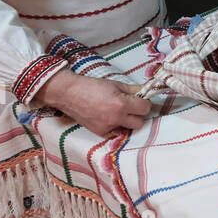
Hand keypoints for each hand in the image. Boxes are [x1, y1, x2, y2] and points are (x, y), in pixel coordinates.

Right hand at [32, 70, 152, 136]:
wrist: (70, 94)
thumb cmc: (92, 86)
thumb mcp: (116, 84)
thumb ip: (134, 90)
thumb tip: (147, 90)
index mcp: (121, 104)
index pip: (145, 108)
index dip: (144, 102)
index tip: (140, 100)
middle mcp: (116, 118)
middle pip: (140, 122)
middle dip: (138, 114)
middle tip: (131, 107)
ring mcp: (108, 127)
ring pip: (128, 129)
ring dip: (128, 122)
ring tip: (119, 112)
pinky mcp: (100, 133)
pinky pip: (116, 133)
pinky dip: (116, 127)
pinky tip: (110, 118)